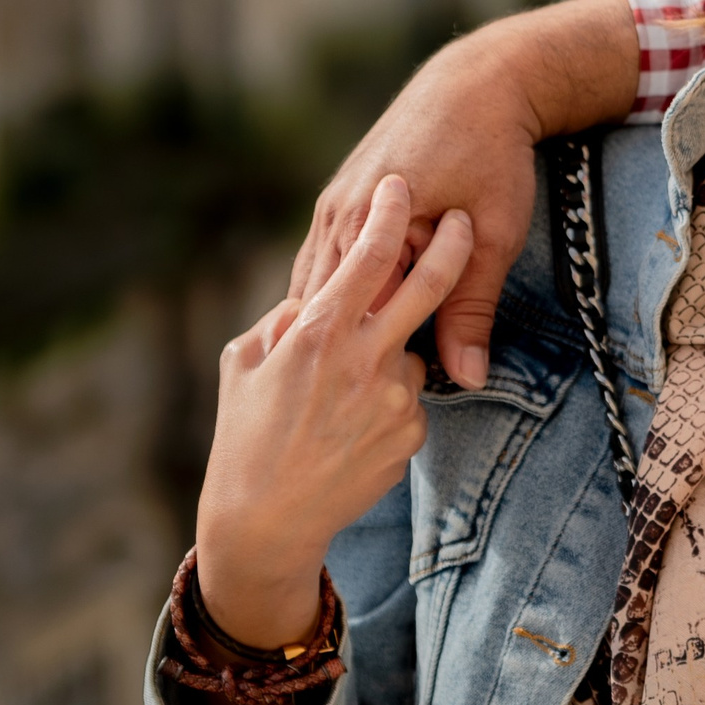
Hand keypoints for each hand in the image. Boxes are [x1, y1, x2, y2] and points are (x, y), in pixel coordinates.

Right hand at [197, 176, 469, 646]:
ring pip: (410, 345)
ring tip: (342, 391)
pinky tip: (352, 425)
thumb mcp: (242, 363)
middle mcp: (365, 358)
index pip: (367, 254)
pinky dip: (388, 396)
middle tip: (462, 216)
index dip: (388, 212)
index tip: (399, 182)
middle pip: (427, 283)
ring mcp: (395, 395)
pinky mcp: (411, 431)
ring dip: (391, 350)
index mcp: (319, 333)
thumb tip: (314, 292)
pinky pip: (408, 394)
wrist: (267, 522)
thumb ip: (285, 319)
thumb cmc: (241, 438)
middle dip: (451, 243)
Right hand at [289, 0, 635, 388]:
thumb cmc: (492, 154)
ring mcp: (331, 207)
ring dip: (332, 324)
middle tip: (353, 397)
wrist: (476, 83)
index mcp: (368, 226)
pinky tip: (346, 329)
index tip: (384, 395)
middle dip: (339, 350)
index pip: (353, 319)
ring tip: (346, 370)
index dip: (368, 361)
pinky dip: (333, 296)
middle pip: (324, 307)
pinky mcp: (337, 201)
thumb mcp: (495, 234)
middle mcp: (336, 217)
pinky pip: (322, 264)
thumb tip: (469, 377)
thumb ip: (473, 307)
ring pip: (318, 287)